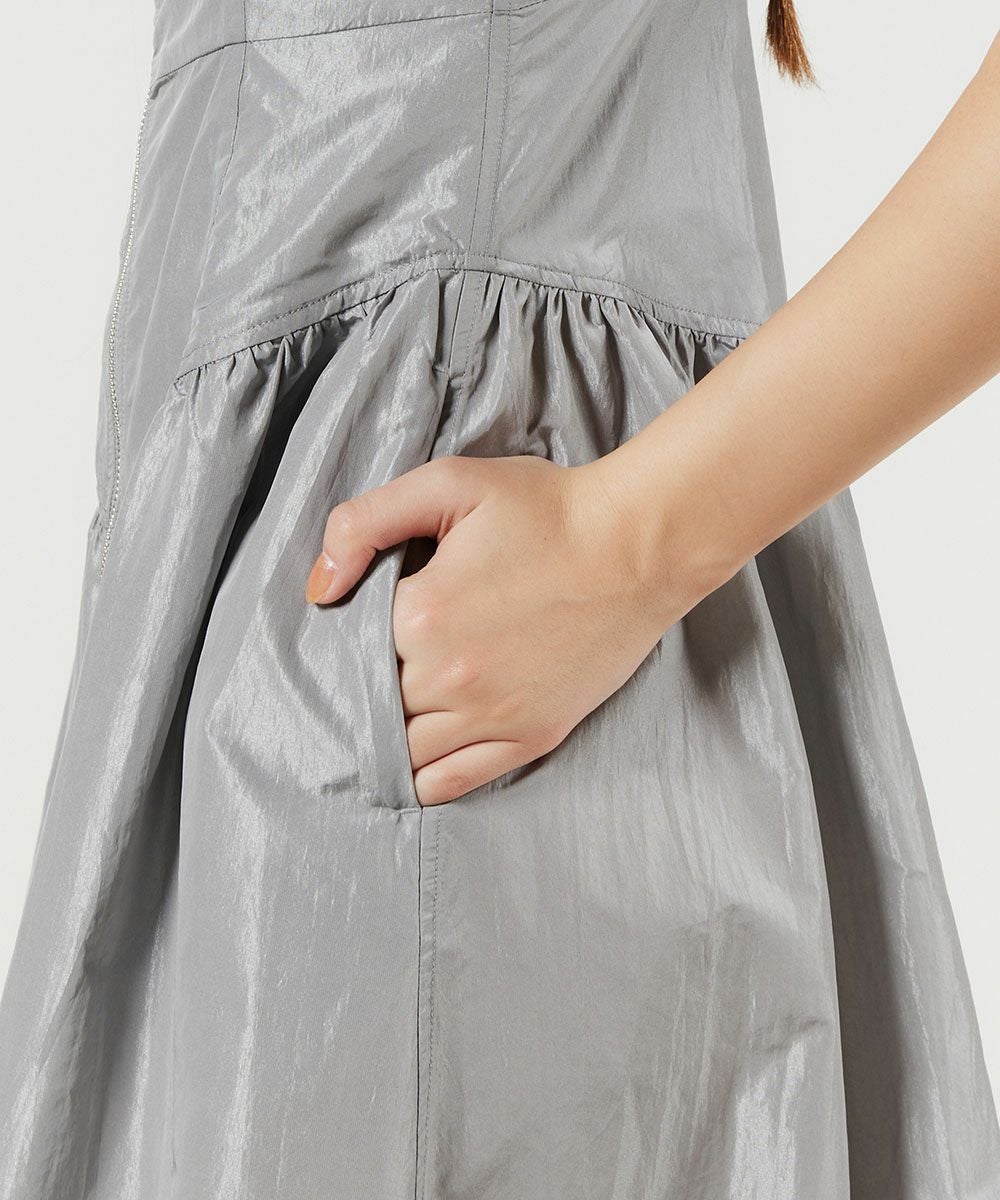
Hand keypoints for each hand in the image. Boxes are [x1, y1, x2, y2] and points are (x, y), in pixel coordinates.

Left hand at [304, 455, 695, 805]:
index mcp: (420, 616)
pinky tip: (414, 765)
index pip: (353, 648)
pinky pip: (453, 781)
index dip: (354, 639)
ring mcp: (493, 716)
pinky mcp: (531, 736)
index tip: (369, 627)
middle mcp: (449, 677)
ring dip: (392, 736)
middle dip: (370, 689)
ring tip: (394, 715)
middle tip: (378, 671)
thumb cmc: (548, 510)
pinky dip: (424, 779)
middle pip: (377, 703)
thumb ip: (364, 523)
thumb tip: (320, 589)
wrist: (639, 544)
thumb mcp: (449, 483)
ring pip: (407, 751)